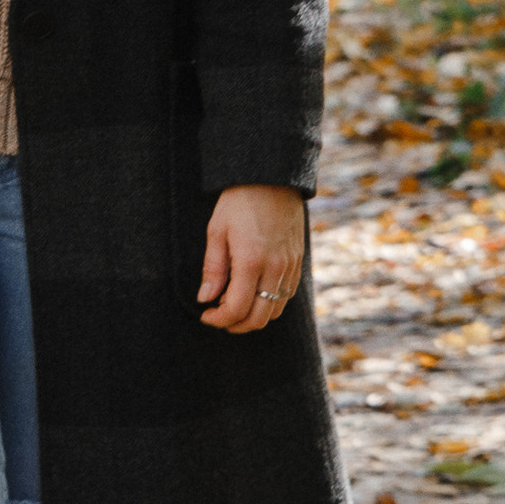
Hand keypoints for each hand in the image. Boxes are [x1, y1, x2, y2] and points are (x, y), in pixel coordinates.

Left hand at [198, 184, 307, 333]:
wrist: (271, 177)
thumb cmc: (238, 202)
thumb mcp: (217, 231)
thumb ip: (213, 269)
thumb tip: (205, 299)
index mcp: (251, 261)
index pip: (237, 308)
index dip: (219, 319)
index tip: (206, 315)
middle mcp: (275, 267)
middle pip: (259, 317)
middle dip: (237, 325)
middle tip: (220, 318)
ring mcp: (290, 265)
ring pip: (276, 310)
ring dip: (255, 317)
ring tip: (235, 306)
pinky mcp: (299, 261)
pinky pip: (288, 294)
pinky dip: (271, 303)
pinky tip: (254, 293)